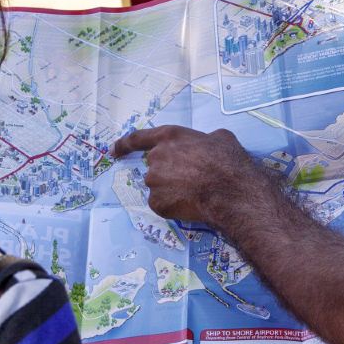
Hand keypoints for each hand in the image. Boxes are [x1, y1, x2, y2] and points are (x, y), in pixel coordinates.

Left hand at [112, 124, 258, 226]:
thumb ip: (203, 139)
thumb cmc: (228, 161)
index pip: (138, 138)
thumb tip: (206, 144)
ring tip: (196, 193)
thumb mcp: (220, 138)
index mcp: (169, 137)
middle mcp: (156, 158)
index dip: (124, 145)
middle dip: (169, 173)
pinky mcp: (157, 203)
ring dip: (172, 189)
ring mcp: (154, 182)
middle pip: (155, 167)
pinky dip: (174, 206)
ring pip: (159, 187)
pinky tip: (191, 204)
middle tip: (191, 180)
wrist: (231, 191)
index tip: (113, 151)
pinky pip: (163, 204)